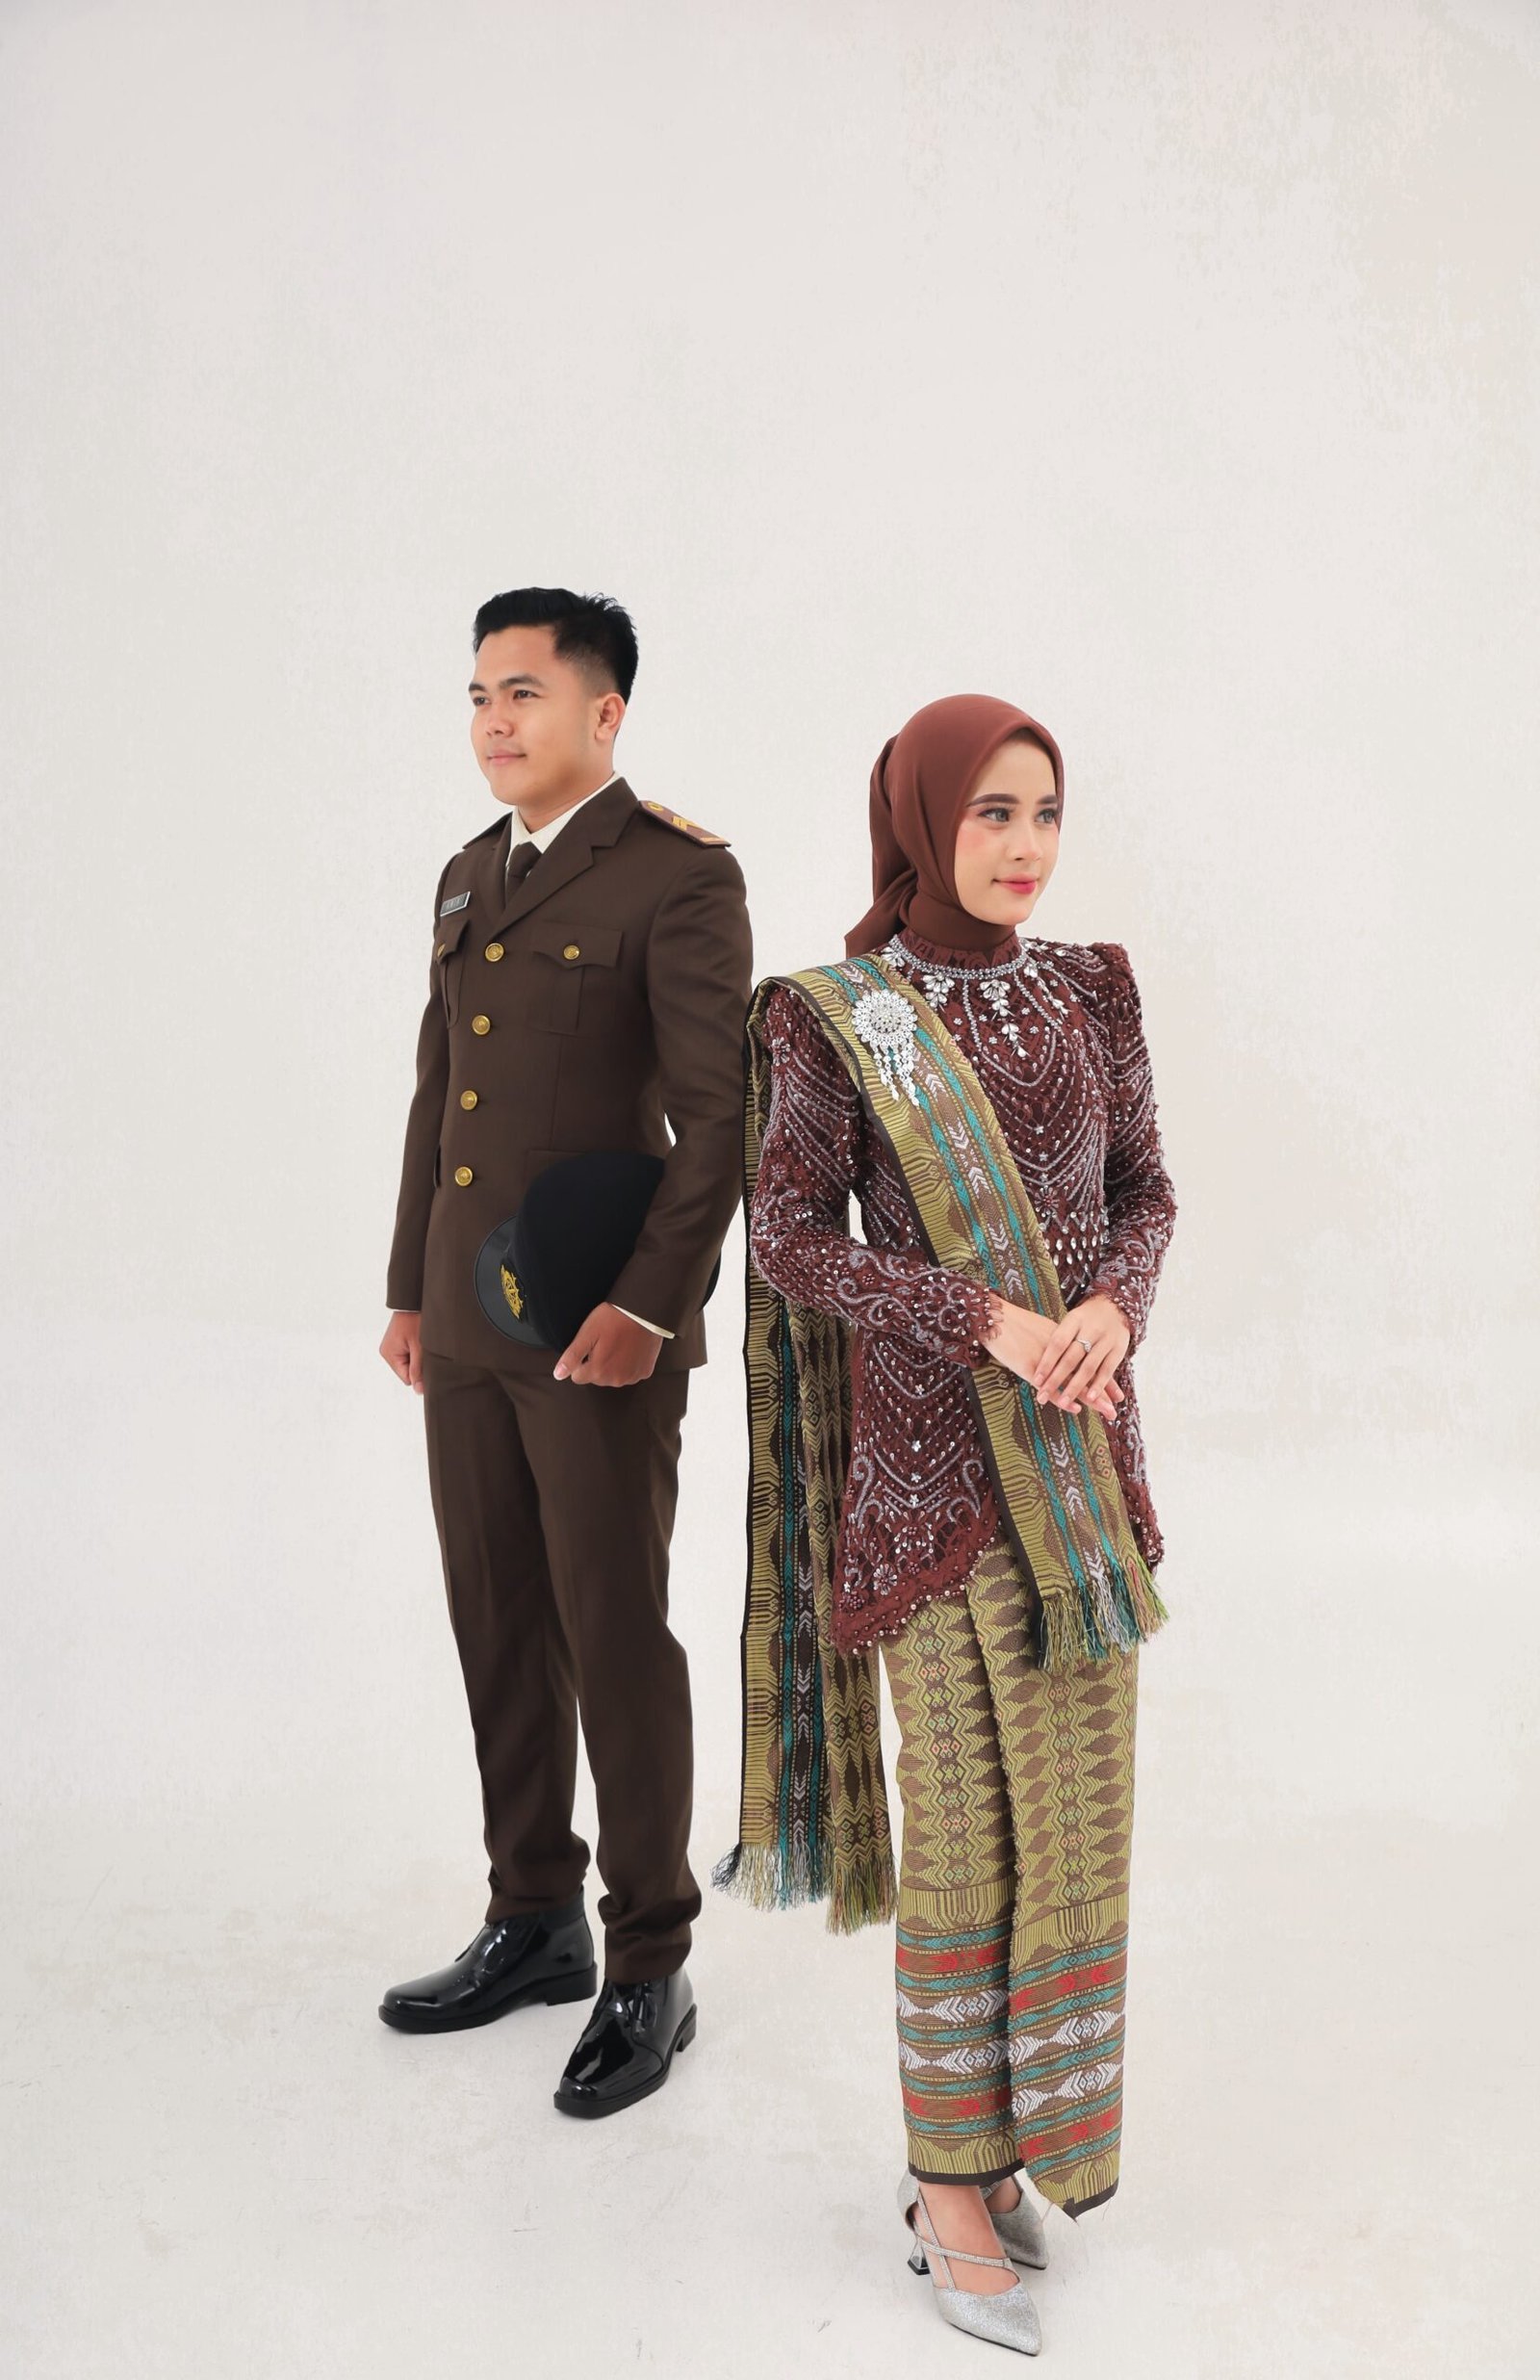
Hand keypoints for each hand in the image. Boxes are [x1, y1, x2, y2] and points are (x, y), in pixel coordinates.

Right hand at [380, 1310, 423, 1393]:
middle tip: (425, 1349)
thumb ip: (418, 1370)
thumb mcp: (419, 1347)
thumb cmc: (415, 1320)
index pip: (407, 1378)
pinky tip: (419, 1339)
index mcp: (389, 1354)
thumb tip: (419, 1391)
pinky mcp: (398, 1341)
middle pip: (408, 1371)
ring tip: (422, 1342)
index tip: (428, 1362)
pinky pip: (409, 1353)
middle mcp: (388, 1351)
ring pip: (410, 1362)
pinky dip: (417, 1349)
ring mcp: (393, 1346)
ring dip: (418, 1356)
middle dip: (419, 1363)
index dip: (419, 1374)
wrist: (413, 1301)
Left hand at [553, 1302, 662, 1387]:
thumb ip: (571, 1357)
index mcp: (598, 1371)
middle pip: (596, 1377)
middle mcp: (615, 1380)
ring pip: (613, 1376)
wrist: (643, 1312)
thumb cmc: (613, 1319)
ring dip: (613, 1365)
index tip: (590, 1346)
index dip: (581, 1361)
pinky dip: (629, 1364)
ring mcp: (631, 1377)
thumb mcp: (587, 1334)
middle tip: (604, 1342)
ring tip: (618, 1344)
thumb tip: (558, 1375)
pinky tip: (630, 1348)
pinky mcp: (644, 1372)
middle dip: (597, 1363)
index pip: (578, 1376)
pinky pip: (630, 1373)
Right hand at [982, 1293, 1128, 1420]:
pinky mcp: (1030, 1367)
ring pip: (1074, 1381)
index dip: (1102, 1377)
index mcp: (1063, 1339)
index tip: (1115, 1392)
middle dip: (1103, 1391)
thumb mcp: (1040, 1329)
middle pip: (1086, 1372)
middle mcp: (1060, 1349)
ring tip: (1107, 1411)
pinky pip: (1051, 1386)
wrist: (993, 1317)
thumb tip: (1064, 1353)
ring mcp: (1046, 1359)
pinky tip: (1075, 1408)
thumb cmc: (1013, 1323)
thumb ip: (1054, 1341)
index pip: (1088, 1361)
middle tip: (1116, 1406)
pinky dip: (1063, 1398)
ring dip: (1091, 1398)